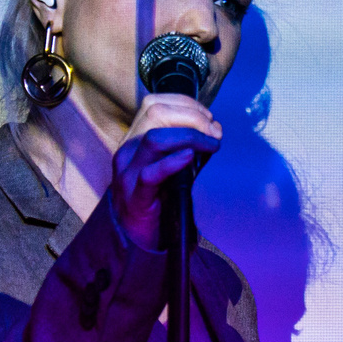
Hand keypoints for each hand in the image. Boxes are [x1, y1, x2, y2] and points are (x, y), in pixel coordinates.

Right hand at [111, 93, 221, 247]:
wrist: (134, 237)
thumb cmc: (156, 199)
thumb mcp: (168, 165)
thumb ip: (184, 146)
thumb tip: (214, 130)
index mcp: (134, 140)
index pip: (155, 103)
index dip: (186, 104)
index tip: (209, 118)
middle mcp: (128, 151)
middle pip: (156, 113)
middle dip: (192, 117)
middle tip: (214, 133)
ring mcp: (128, 173)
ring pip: (154, 138)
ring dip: (190, 135)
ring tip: (211, 145)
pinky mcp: (135, 197)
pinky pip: (150, 174)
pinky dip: (172, 162)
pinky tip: (190, 158)